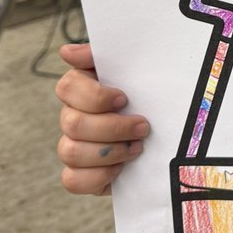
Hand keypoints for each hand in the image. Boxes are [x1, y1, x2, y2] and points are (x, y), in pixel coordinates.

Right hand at [55, 42, 149, 195]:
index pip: (67, 87)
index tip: (123, 98)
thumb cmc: (147, 95)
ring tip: (136, 148)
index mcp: (82, 89)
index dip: (94, 96)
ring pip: (70, 152)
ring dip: (109, 152)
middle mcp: (73, 116)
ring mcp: (74, 146)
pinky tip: (120, 168)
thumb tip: (66, 52)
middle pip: (72, 123)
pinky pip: (71, 180)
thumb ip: (106, 57)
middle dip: (113, 127)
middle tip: (143, 127)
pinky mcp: (82, 173)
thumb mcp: (135, 70)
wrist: (165, 130)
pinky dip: (97, 176)